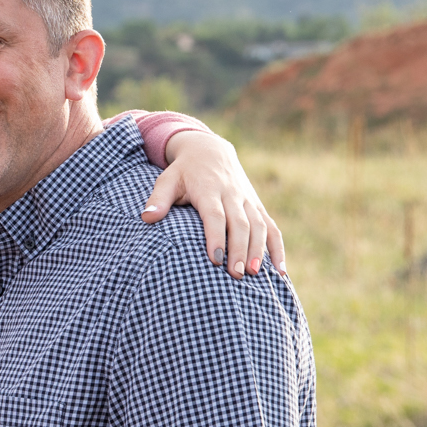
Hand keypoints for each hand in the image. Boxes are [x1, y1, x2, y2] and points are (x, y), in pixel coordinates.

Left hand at [142, 130, 286, 277]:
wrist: (210, 151)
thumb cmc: (184, 172)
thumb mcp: (167, 180)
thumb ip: (158, 199)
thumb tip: (146, 218)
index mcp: (209, 189)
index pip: (215, 215)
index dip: (217, 237)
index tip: (215, 259)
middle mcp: (232, 195)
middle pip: (240, 224)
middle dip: (239, 250)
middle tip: (235, 275)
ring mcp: (248, 200)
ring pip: (258, 226)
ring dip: (259, 250)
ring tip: (254, 274)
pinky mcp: (257, 206)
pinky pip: (271, 227)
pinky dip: (278, 247)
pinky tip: (280, 270)